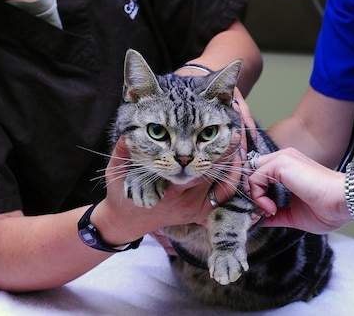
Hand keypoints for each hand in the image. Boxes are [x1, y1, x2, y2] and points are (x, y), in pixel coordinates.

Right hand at [102, 136, 244, 240]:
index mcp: (168, 190)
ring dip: (232, 167)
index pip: (196, 170)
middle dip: (226, 154)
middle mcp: (185, 200)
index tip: (226, 134)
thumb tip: (128, 131)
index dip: (213, 152)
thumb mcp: (117, 172)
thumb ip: (123, 151)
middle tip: (236, 134)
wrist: (127, 221)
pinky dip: (231, 184)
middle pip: (213, 176)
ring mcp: (194, 209)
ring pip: (222, 188)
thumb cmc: (123, 193)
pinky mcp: (199, 214)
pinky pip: (221, 200)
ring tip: (237, 147)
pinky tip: (234, 167)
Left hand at [247, 148, 350, 233]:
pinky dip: (257, 197)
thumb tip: (261, 219)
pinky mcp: (280, 163)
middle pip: (251, 172)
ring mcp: (282, 159)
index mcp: (289, 168)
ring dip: (254, 197)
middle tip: (262, 213)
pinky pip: (254, 177)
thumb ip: (276, 214)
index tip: (265, 214)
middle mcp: (284, 159)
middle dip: (251, 195)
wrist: (343, 203)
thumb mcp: (294, 215)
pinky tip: (272, 209)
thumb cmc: (328, 210)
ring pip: (250, 174)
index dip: (256, 195)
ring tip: (269, 212)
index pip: (260, 175)